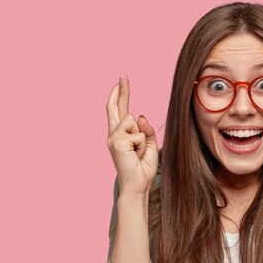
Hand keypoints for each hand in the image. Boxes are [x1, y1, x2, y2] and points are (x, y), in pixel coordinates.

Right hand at [106, 76, 158, 194]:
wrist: (137, 186)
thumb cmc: (142, 169)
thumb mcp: (149, 146)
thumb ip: (146, 130)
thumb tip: (141, 115)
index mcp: (121, 135)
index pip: (120, 111)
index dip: (121, 95)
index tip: (122, 81)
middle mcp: (113, 134)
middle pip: (116, 107)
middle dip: (121, 91)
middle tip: (123, 76)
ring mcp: (113, 138)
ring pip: (133, 120)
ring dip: (142, 137)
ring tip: (138, 152)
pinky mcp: (117, 142)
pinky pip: (138, 133)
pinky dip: (142, 144)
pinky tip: (136, 155)